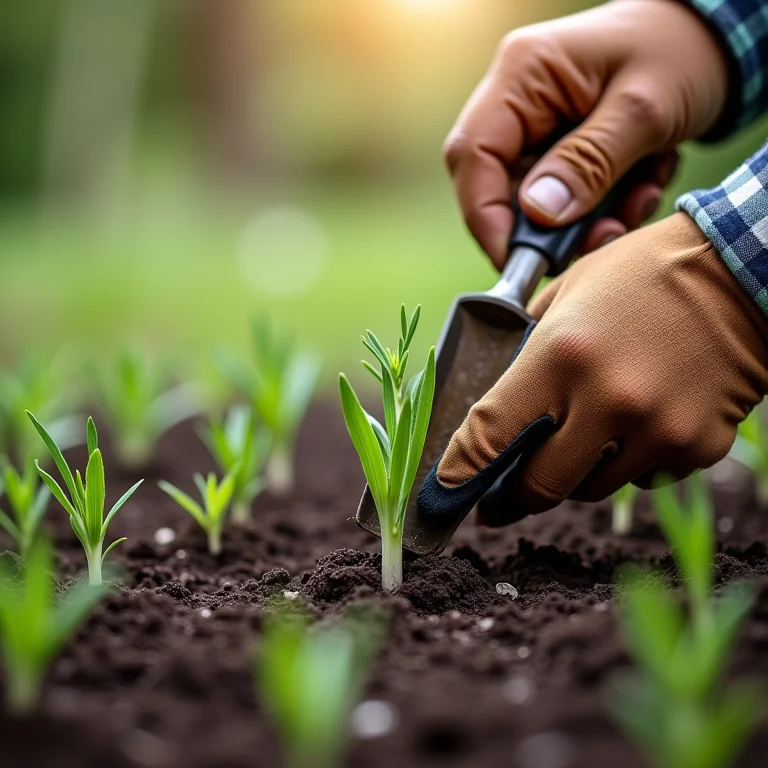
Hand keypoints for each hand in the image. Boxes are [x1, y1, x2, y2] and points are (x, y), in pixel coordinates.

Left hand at [421, 214, 767, 523]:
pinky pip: (641, 478)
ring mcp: (656, 429)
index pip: (490, 433)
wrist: (742, 272)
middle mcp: (607, 399)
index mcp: (562, 354)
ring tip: (582, 436)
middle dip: (512, 497)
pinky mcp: (696, 448)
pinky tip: (636, 423)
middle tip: (500, 499)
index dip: (460, 470)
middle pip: (539, 485)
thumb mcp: (568, 293)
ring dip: (574, 474)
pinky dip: (627, 462)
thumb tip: (502, 400)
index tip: (445, 492)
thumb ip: (529, 350)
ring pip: (590, 489)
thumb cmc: (643, 274)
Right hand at [444, 0, 729, 268]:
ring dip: (584, 220)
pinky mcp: (557, 148)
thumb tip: (540, 215)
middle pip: (497, 185)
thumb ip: (589, 163)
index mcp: (523, 73)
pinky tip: (640, 187)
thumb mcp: (643, 111)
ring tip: (637, 202)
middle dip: (547, 227)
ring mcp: (535, 126)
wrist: (715, 38)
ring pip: (532, 201)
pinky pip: (561, 198)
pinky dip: (601, 209)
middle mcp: (518, 100)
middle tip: (599, 238)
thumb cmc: (681, 53)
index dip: (485, 216)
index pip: (473, 154)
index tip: (515, 261)